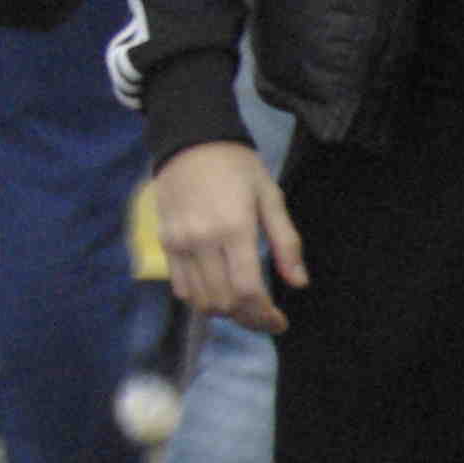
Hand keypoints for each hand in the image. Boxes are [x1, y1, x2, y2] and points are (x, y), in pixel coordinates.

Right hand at [153, 139, 304, 333]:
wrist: (190, 140)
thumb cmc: (237, 166)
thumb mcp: (271, 196)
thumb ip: (286, 241)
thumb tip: (298, 283)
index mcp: (234, 228)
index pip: (247, 290)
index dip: (265, 315)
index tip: (280, 321)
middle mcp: (202, 240)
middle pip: (223, 301)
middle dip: (248, 318)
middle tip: (265, 317)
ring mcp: (179, 243)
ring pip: (200, 299)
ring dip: (225, 312)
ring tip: (243, 307)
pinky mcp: (164, 242)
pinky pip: (180, 286)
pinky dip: (200, 299)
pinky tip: (218, 291)